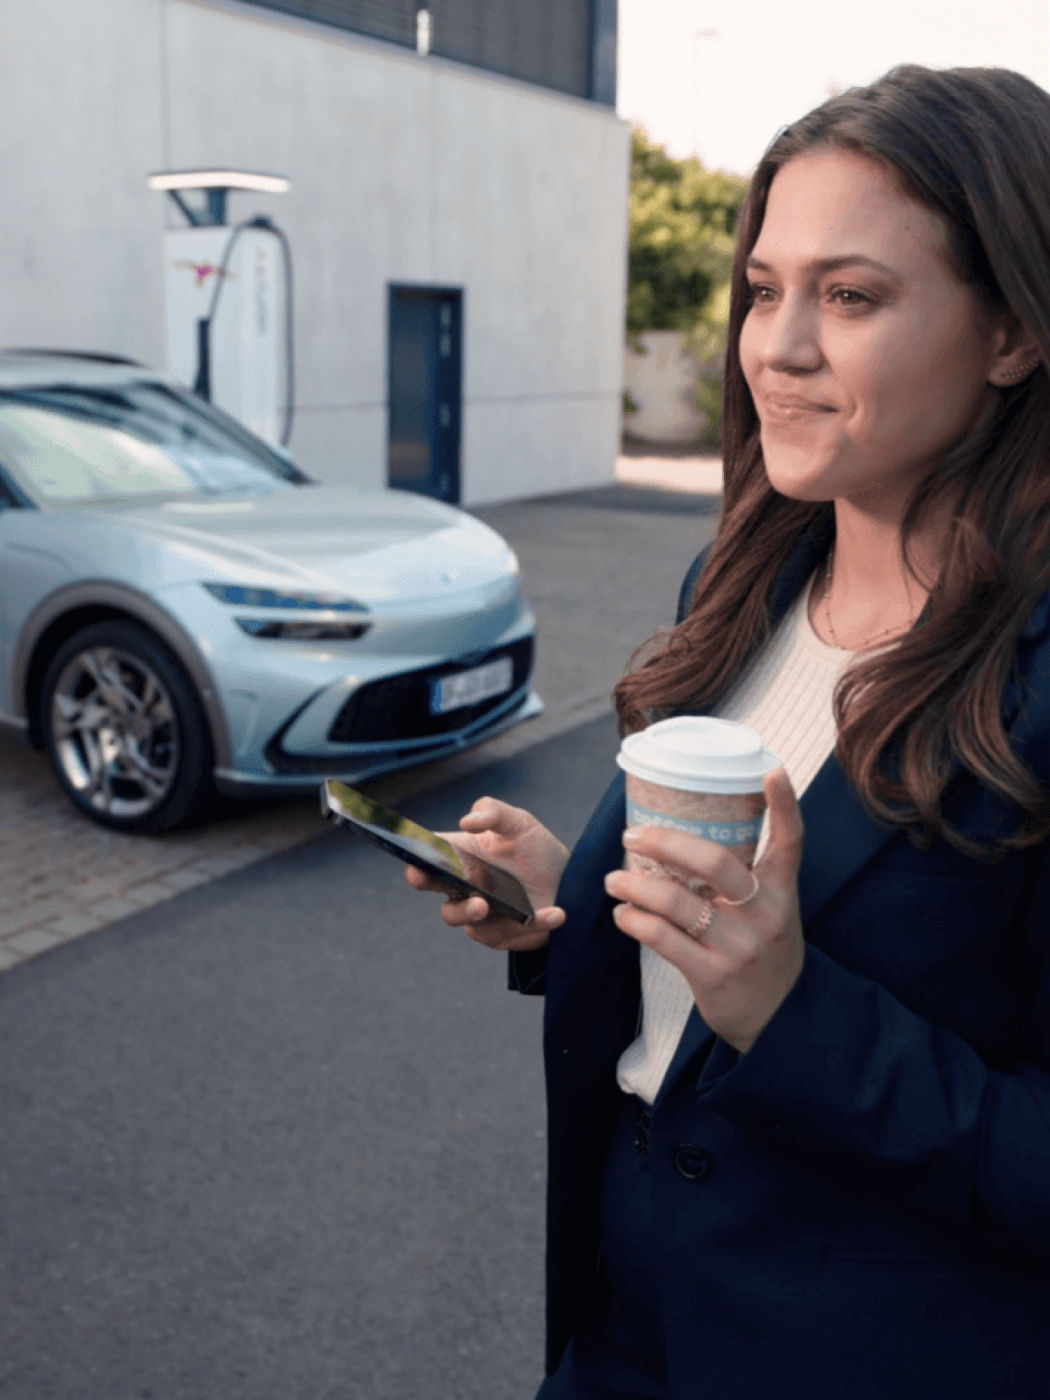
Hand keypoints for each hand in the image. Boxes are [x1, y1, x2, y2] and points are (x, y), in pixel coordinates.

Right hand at [404, 797, 568, 951]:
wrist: (569, 882)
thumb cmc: (536, 849)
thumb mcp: (520, 823)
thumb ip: (493, 811)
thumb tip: (465, 822)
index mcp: (460, 854)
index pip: (426, 854)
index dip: (414, 855)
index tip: (416, 856)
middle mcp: (461, 883)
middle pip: (429, 887)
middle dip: (428, 884)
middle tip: (442, 878)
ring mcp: (477, 912)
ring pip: (458, 916)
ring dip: (469, 911)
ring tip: (486, 904)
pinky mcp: (499, 934)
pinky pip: (505, 933)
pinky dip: (533, 923)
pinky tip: (557, 913)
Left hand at [603, 767, 804, 1052]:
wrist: (782, 1022)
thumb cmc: (765, 953)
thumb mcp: (772, 912)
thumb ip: (743, 879)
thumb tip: (680, 841)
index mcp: (783, 891)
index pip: (791, 840)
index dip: (784, 803)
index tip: (771, 770)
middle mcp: (765, 914)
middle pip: (714, 862)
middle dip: (664, 842)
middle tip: (631, 835)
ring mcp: (740, 946)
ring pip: (676, 902)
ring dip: (634, 885)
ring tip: (614, 879)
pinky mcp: (714, 975)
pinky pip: (662, 939)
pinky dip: (634, 921)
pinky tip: (623, 915)